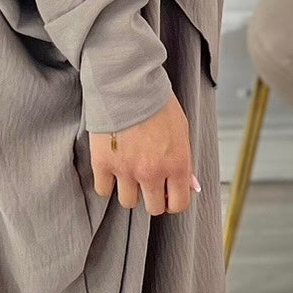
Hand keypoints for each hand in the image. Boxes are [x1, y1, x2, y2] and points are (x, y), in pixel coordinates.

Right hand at [89, 92, 200, 215]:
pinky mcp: (103, 164)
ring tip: (128, 173)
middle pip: (153, 207)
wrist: (128, 84)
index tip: (168, 195)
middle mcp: (152, 173)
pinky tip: (112, 169)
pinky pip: (103, 190)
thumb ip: (183, 160)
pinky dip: (107, 183)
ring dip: (129, 191)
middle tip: (148, 184)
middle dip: (152, 197)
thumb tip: (189, 184)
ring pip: (128, 202)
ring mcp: (126, 171)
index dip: (173, 201)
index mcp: (176, 165)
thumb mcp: (181, 130)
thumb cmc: (157, 103)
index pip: (178, 204)